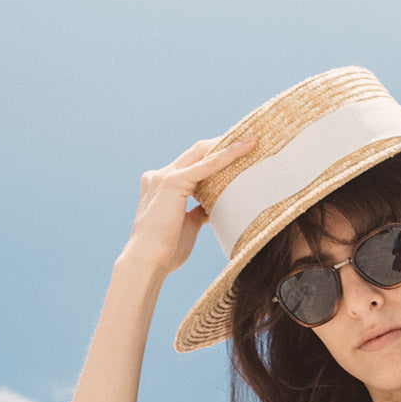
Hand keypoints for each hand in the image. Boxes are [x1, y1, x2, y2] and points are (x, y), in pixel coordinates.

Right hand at [119, 134, 256, 273]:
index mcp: (161, 185)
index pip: (192, 164)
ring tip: (252, 141)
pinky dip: (227, 155)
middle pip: (197, 152)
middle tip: (249, 139)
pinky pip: (207, 165)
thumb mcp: (188, 225)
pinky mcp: (173, 181)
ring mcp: (164, 176)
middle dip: (222, 144)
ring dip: (228, 146)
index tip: (237, 153)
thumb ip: (198, 211)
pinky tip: (244, 148)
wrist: (148, 261)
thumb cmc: (166, 250)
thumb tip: (213, 207)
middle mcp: (160, 176)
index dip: (214, 156)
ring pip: (202, 153)